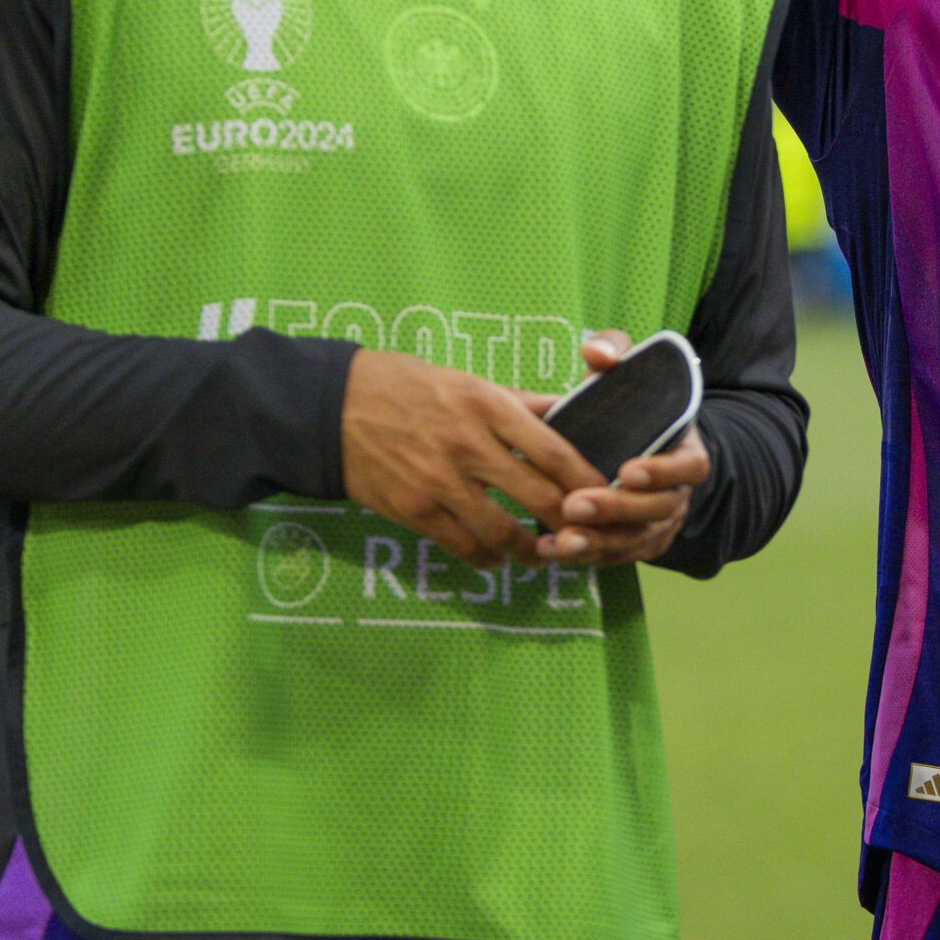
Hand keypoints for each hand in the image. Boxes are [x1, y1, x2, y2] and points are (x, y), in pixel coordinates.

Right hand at [340, 348, 602, 565]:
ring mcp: (440, 481)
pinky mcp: (414, 510)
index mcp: (488, 405)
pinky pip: (464, 546)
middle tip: (586, 533)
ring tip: (546, 553)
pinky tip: (497, 558)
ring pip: (505, 532)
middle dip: (571, 523)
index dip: (588, 482)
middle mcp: (469, 445)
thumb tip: (568, 410)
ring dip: (531, 550)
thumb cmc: (404, 385)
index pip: (557, 453)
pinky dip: (488, 558)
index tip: (607, 496)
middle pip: (540, 498)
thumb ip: (518, 403)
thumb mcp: (465, 380)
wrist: (333, 406)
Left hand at [522, 329, 713, 569]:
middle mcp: (678, 493)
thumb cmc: (631, 405)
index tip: (628, 470)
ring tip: (561, 539)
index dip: (663, 472)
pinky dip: (587, 556)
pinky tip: (552, 550)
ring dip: (599, 542)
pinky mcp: (635, 544)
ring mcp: (658, 523)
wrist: (640, 444)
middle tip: (576, 505)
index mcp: (685, 451)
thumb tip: (596, 352)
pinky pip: (616, 556)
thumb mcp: (629, 373)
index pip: (688, 467)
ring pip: (636, 540)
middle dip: (617, 510)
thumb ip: (617, 353)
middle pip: (657, 510)